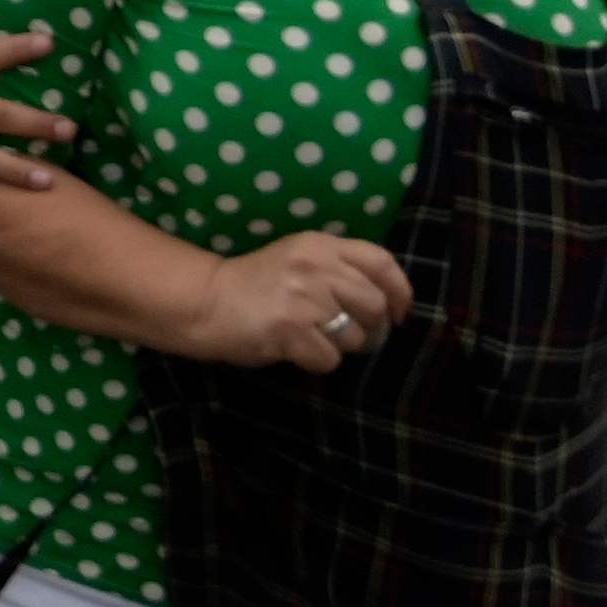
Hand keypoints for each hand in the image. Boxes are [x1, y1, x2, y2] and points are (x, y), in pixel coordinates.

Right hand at [175, 231, 417, 370]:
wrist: (207, 301)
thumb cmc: (258, 284)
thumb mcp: (299, 259)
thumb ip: (339, 269)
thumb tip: (389, 303)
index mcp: (320, 244)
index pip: (381, 261)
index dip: (400, 290)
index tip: (399, 312)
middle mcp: (316, 266)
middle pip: (375, 304)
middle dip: (372, 328)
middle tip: (350, 335)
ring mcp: (304, 298)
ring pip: (356, 336)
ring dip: (341, 347)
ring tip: (314, 339)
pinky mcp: (292, 329)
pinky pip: (330, 359)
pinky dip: (317, 362)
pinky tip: (296, 350)